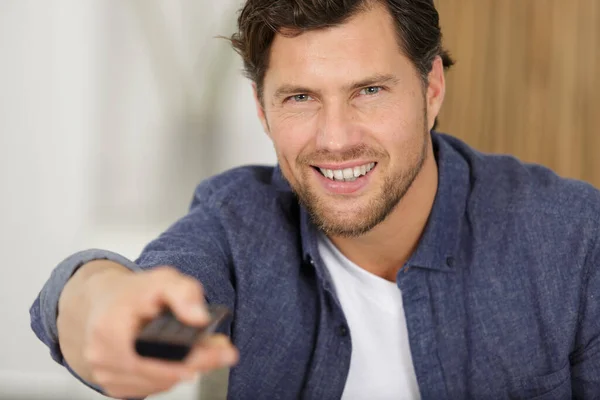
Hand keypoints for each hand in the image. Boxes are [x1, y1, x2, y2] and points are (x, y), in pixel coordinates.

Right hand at [61, 264, 237, 398]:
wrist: (106, 302)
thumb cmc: (134, 292)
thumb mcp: (163, 279)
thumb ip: (184, 292)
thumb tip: (199, 318)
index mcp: (110, 328)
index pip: (156, 354)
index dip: (191, 357)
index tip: (222, 353)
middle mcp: (103, 356)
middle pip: (162, 373)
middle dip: (198, 363)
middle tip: (225, 352)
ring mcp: (106, 374)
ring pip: (160, 383)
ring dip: (187, 370)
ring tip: (207, 351)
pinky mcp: (114, 386)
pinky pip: (152, 387)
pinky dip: (171, 375)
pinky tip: (181, 359)